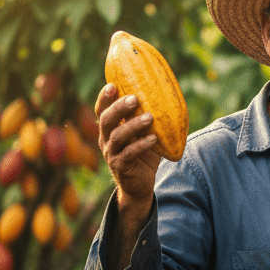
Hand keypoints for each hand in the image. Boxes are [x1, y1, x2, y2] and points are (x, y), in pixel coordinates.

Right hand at [95, 83, 161, 212]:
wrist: (141, 184)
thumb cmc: (144, 154)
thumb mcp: (145, 134)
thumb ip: (148, 118)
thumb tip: (167, 96)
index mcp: (109, 129)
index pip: (102, 110)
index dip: (105, 97)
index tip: (113, 84)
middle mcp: (105, 139)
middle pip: (106, 120)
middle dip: (119, 108)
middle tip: (134, 98)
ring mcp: (111, 154)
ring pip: (117, 136)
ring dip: (133, 125)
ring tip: (149, 117)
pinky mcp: (120, 166)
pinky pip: (129, 154)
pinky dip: (141, 145)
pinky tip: (153, 139)